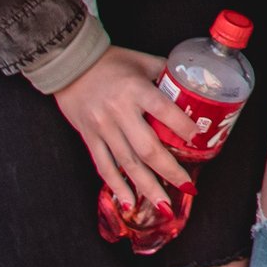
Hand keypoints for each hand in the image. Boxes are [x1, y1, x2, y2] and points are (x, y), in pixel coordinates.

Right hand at [52, 47, 193, 213]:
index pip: (163, 110)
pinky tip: (129, 203)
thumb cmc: (110, 61)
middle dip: (169, 170)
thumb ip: (166, 74)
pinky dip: (117, 186)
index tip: (197, 140)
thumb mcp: (142, 61)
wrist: (69, 64)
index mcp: (135, 89)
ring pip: (127, 163)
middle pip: (147, 148)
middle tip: (187, 186)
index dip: (181, 126)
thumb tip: (194, 87)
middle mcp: (119, 111)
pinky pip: (104, 166)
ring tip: (164, 205)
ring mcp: (102, 127)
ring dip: (147, 186)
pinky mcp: (89, 137)